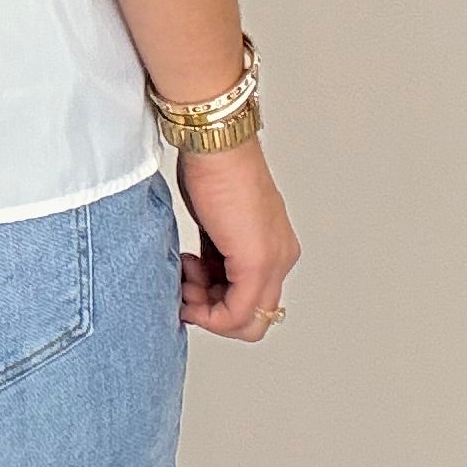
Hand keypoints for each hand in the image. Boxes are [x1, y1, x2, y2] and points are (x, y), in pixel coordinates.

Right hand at [173, 138, 299, 341]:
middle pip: (252, 321)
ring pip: (245, 322)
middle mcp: (281, 258)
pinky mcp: (256, 262)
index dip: (216, 305)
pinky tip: (187, 277)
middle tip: (187, 288)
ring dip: (206, 310)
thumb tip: (202, 282)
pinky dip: (207, 310)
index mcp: (276, 248)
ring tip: (185, 275)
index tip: (189, 283)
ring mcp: (272, 262)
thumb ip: (218, 257)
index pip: (252, 303)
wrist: (216, 144)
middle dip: (213, 314)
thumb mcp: (217, 226)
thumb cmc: (213, 170)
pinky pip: (236, 312)